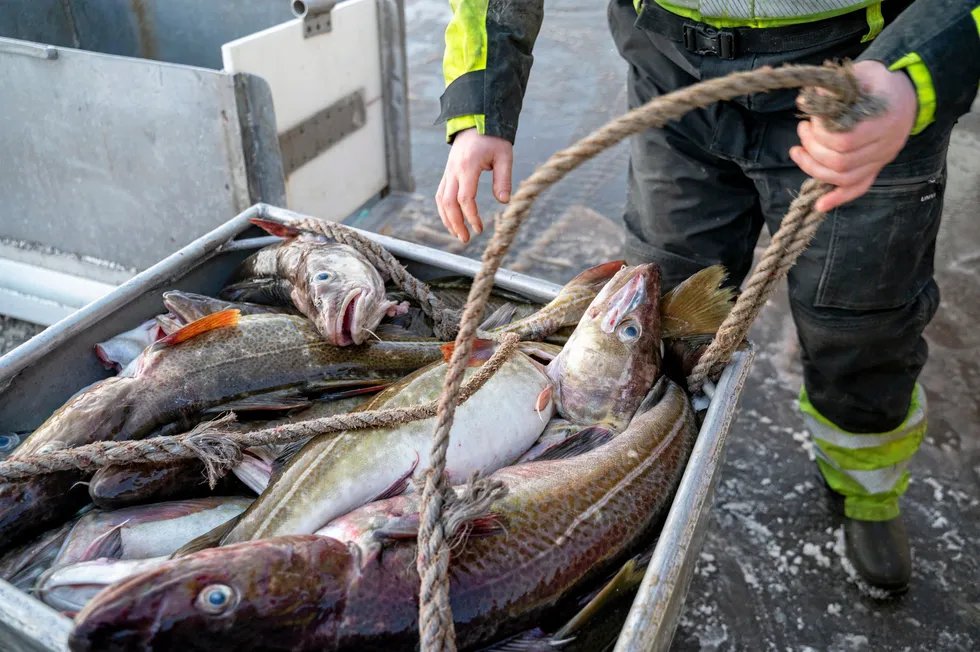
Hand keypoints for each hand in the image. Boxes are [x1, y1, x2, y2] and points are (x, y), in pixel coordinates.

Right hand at [436, 128, 512, 242]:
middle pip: (447, 202)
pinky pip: (440, 194)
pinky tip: (451, 220)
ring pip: (440, 199)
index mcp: (468, 166)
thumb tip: (504, 202)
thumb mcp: (504, 155)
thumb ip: (504, 179)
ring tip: (457, 234)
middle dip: (455, 223)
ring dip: (447, 219)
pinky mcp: (447, 172)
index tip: (480, 228)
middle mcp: (453, 170)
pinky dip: (444, 209)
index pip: (465, 198)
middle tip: (466, 239)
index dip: (471, 216)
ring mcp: (448, 171)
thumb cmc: (493, 137)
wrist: (477, 119)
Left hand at [790, 60, 918, 212]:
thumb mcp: (862, 73)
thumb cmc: (879, 82)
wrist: (908, 92)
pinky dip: (838, 199)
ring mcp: (882, 159)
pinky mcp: (877, 167)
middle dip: (813, 149)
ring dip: (814, 169)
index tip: (810, 120)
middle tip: (802, 130)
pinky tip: (819, 205)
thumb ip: (836, 86)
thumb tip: (807, 100)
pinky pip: (859, 188)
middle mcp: (886, 145)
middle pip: (841, 162)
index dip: (820, 135)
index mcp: (884, 121)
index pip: (845, 141)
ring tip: (797, 152)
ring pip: (845, 178)